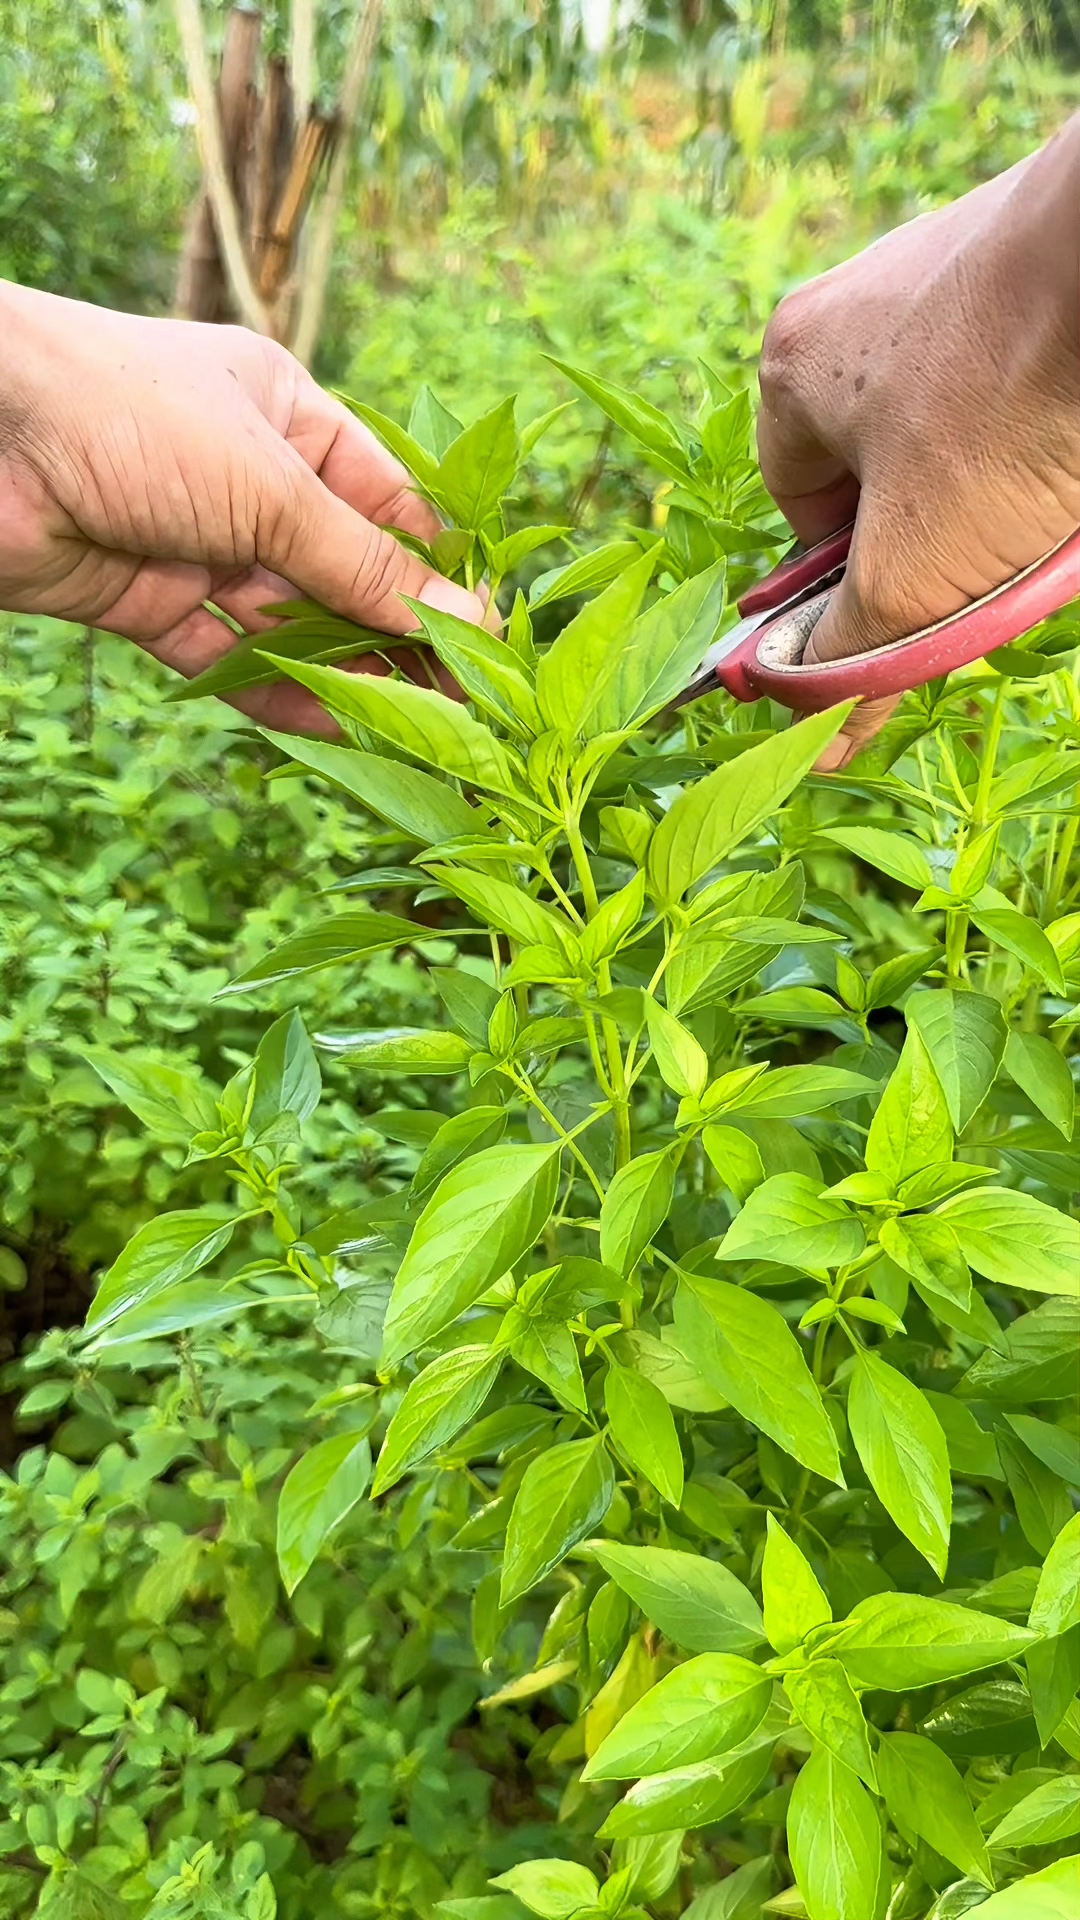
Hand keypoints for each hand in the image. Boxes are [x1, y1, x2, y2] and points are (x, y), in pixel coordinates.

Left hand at [0, 283, 483, 728]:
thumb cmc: (128, 415)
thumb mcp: (270, 486)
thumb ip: (364, 564)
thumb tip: (469, 619)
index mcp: (289, 417)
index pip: (389, 504)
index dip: (439, 572)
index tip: (491, 639)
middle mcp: (248, 480)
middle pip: (344, 572)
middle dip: (399, 637)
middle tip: (466, 706)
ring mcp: (198, 544)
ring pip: (289, 623)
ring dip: (347, 675)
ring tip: (414, 733)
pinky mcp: (149, 602)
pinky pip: (227, 659)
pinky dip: (276, 694)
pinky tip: (335, 729)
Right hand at [757, 113, 1079, 767]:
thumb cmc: (999, 411)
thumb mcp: (907, 575)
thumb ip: (846, 653)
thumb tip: (806, 717)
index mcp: (793, 364)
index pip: (795, 503)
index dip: (846, 572)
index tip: (900, 602)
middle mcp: (859, 301)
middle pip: (883, 464)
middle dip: (934, 527)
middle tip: (984, 560)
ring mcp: (952, 267)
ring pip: (963, 425)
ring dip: (1001, 484)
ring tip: (1046, 499)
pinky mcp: (1037, 258)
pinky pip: (1026, 376)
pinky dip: (1050, 427)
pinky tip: (1074, 450)